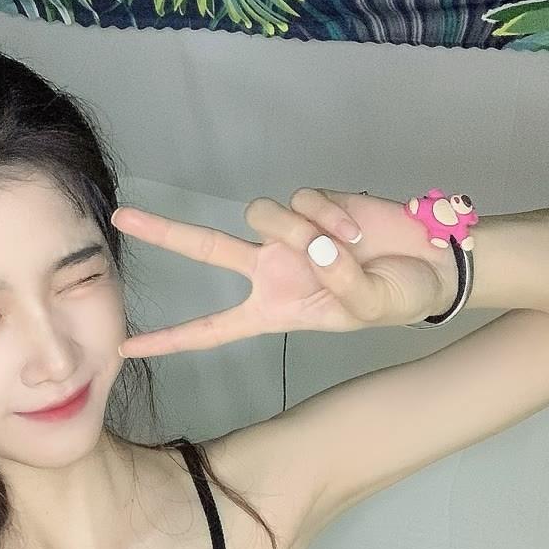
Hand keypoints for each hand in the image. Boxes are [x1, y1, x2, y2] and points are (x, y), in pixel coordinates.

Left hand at [111, 188, 454, 357]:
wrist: (428, 263)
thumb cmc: (394, 296)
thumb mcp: (365, 309)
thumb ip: (338, 283)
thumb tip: (312, 245)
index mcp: (271, 310)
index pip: (210, 330)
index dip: (169, 341)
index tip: (126, 349)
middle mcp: (268, 269)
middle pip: (205, 248)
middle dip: (163, 231)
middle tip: (120, 216)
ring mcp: (287, 233)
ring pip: (264, 216)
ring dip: (305, 231)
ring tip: (348, 248)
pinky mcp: (311, 202)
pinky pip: (303, 200)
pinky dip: (331, 215)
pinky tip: (356, 230)